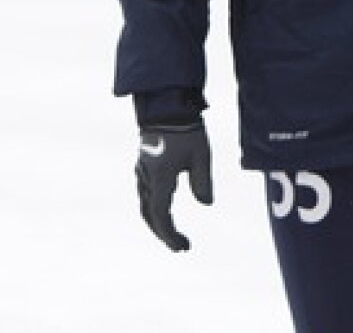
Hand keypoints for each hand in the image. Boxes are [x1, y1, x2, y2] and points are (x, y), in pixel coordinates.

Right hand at [135, 122, 212, 250]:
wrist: (166, 107)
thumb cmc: (187, 130)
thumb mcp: (201, 155)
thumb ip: (203, 181)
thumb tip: (207, 204)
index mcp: (160, 179)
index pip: (161, 216)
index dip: (170, 235)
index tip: (183, 247)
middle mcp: (147, 179)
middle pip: (150, 216)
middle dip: (163, 233)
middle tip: (180, 246)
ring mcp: (143, 172)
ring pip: (145, 206)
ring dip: (158, 222)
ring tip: (174, 234)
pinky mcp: (144, 165)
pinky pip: (146, 194)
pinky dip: (154, 208)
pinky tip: (166, 209)